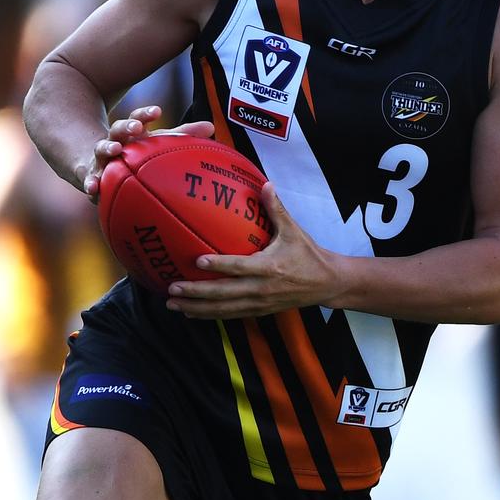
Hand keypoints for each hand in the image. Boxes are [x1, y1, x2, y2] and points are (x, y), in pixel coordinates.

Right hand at [78, 105, 214, 198]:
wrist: (95, 162)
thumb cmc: (136, 153)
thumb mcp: (157, 143)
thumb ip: (183, 135)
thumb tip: (211, 126)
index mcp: (131, 132)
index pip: (137, 117)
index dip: (146, 114)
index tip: (158, 111)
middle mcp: (115, 141)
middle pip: (118, 128)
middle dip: (127, 126)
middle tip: (136, 127)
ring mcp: (100, 158)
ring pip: (102, 150)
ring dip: (107, 147)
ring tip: (114, 149)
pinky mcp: (90, 175)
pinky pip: (89, 180)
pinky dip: (90, 183)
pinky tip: (93, 189)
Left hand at [165, 183, 342, 318]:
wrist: (327, 283)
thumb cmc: (308, 254)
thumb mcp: (294, 231)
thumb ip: (276, 209)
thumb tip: (265, 184)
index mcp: (270, 268)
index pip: (239, 267)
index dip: (218, 264)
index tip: (197, 259)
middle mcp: (261, 288)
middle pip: (224, 294)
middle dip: (196, 293)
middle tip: (172, 288)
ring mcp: (259, 303)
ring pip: (223, 309)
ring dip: (196, 308)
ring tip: (172, 304)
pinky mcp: (259, 311)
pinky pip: (230, 315)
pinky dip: (209, 315)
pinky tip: (191, 312)